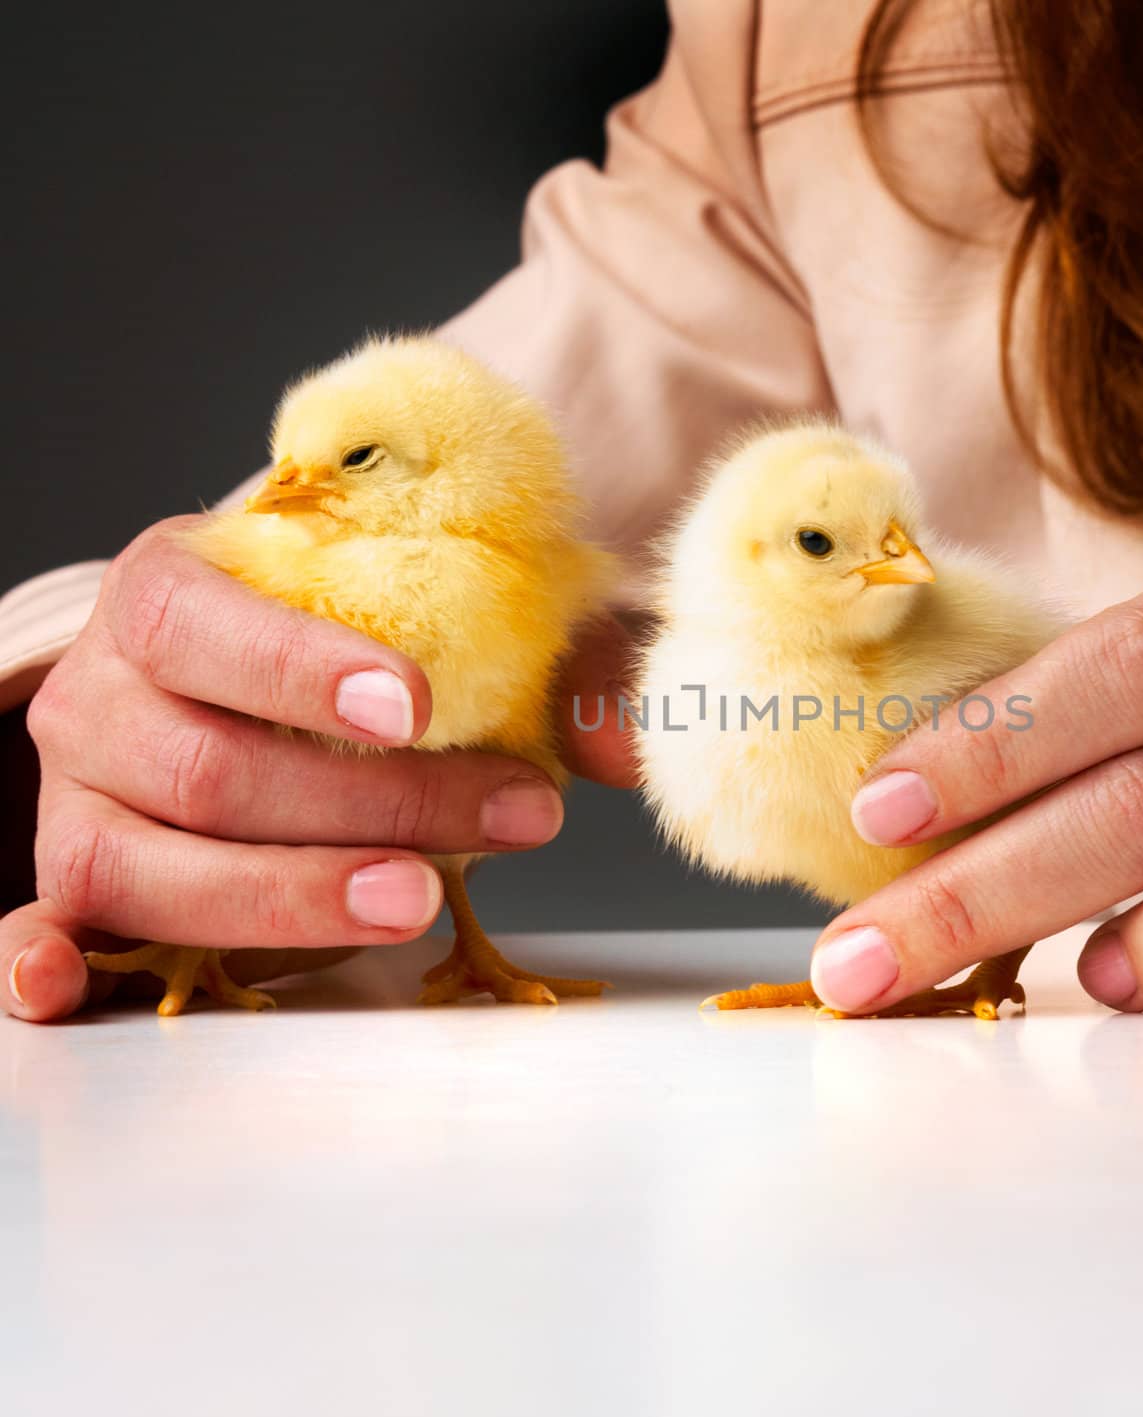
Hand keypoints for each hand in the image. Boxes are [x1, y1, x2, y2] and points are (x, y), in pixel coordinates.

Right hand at [3, 515, 600, 1022]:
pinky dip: (39, 960)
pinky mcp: (74, 877)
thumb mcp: (442, 617)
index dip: (302, 668)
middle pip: (209, 767)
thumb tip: (625, 746)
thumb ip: (539, 662)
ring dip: (288, 894)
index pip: (201, 620)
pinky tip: (59, 990)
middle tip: (512, 818)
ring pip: (145, 861)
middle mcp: (103, 691)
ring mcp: (80, 793)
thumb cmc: (351, 640)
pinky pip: (37, 922)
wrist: (243, 669)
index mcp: (172, 588)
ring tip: (420, 899)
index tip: (419, 707)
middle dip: (373, 806)